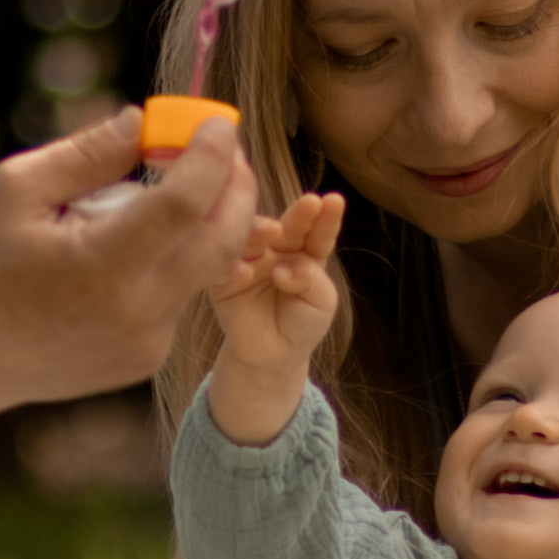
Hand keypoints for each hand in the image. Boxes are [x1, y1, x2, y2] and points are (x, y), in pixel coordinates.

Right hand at [0, 107, 256, 435]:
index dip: (212, 156)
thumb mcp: (16, 189)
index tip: (217, 123)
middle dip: (236, 187)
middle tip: (222, 150)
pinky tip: (137, 248)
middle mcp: (138, 309)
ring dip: (205, 223)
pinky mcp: (149, 357)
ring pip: (205, 269)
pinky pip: (181, 297)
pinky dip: (175, 261)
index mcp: (103, 263)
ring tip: (170, 191)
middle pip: (223, 240)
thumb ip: (87, 154)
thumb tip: (143, 122)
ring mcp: (149, 340)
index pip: (186, 203)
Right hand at [209, 191, 344, 372]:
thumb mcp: (321, 303)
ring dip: (259, 231)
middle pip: (286, 227)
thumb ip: (311, 280)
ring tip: (271, 231)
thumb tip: (283, 269)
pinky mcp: (224, 278)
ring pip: (250, 239)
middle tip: (309, 204)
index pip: (317, 232)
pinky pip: (224, 268)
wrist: (273, 357)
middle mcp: (276, 249)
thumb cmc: (302, 325)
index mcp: (304, 251)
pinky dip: (231, 267)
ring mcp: (249, 260)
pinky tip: (242, 271)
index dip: (325, 218)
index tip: (334, 202)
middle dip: (297, 215)